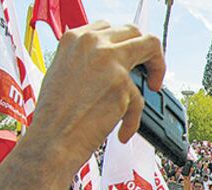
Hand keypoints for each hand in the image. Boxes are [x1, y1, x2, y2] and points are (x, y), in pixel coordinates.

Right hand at [24, 22, 164, 176]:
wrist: (53, 139)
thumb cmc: (55, 115)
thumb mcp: (63, 72)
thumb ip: (87, 61)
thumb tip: (112, 63)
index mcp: (74, 39)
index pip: (108, 28)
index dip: (122, 44)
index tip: (128, 59)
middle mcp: (93, 43)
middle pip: (132, 32)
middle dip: (145, 51)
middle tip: (147, 72)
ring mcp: (109, 62)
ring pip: (151, 46)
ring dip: (158, 67)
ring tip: (153, 86)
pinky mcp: (122, 85)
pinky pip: (140, 100)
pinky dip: (132, 120)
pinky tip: (121, 132)